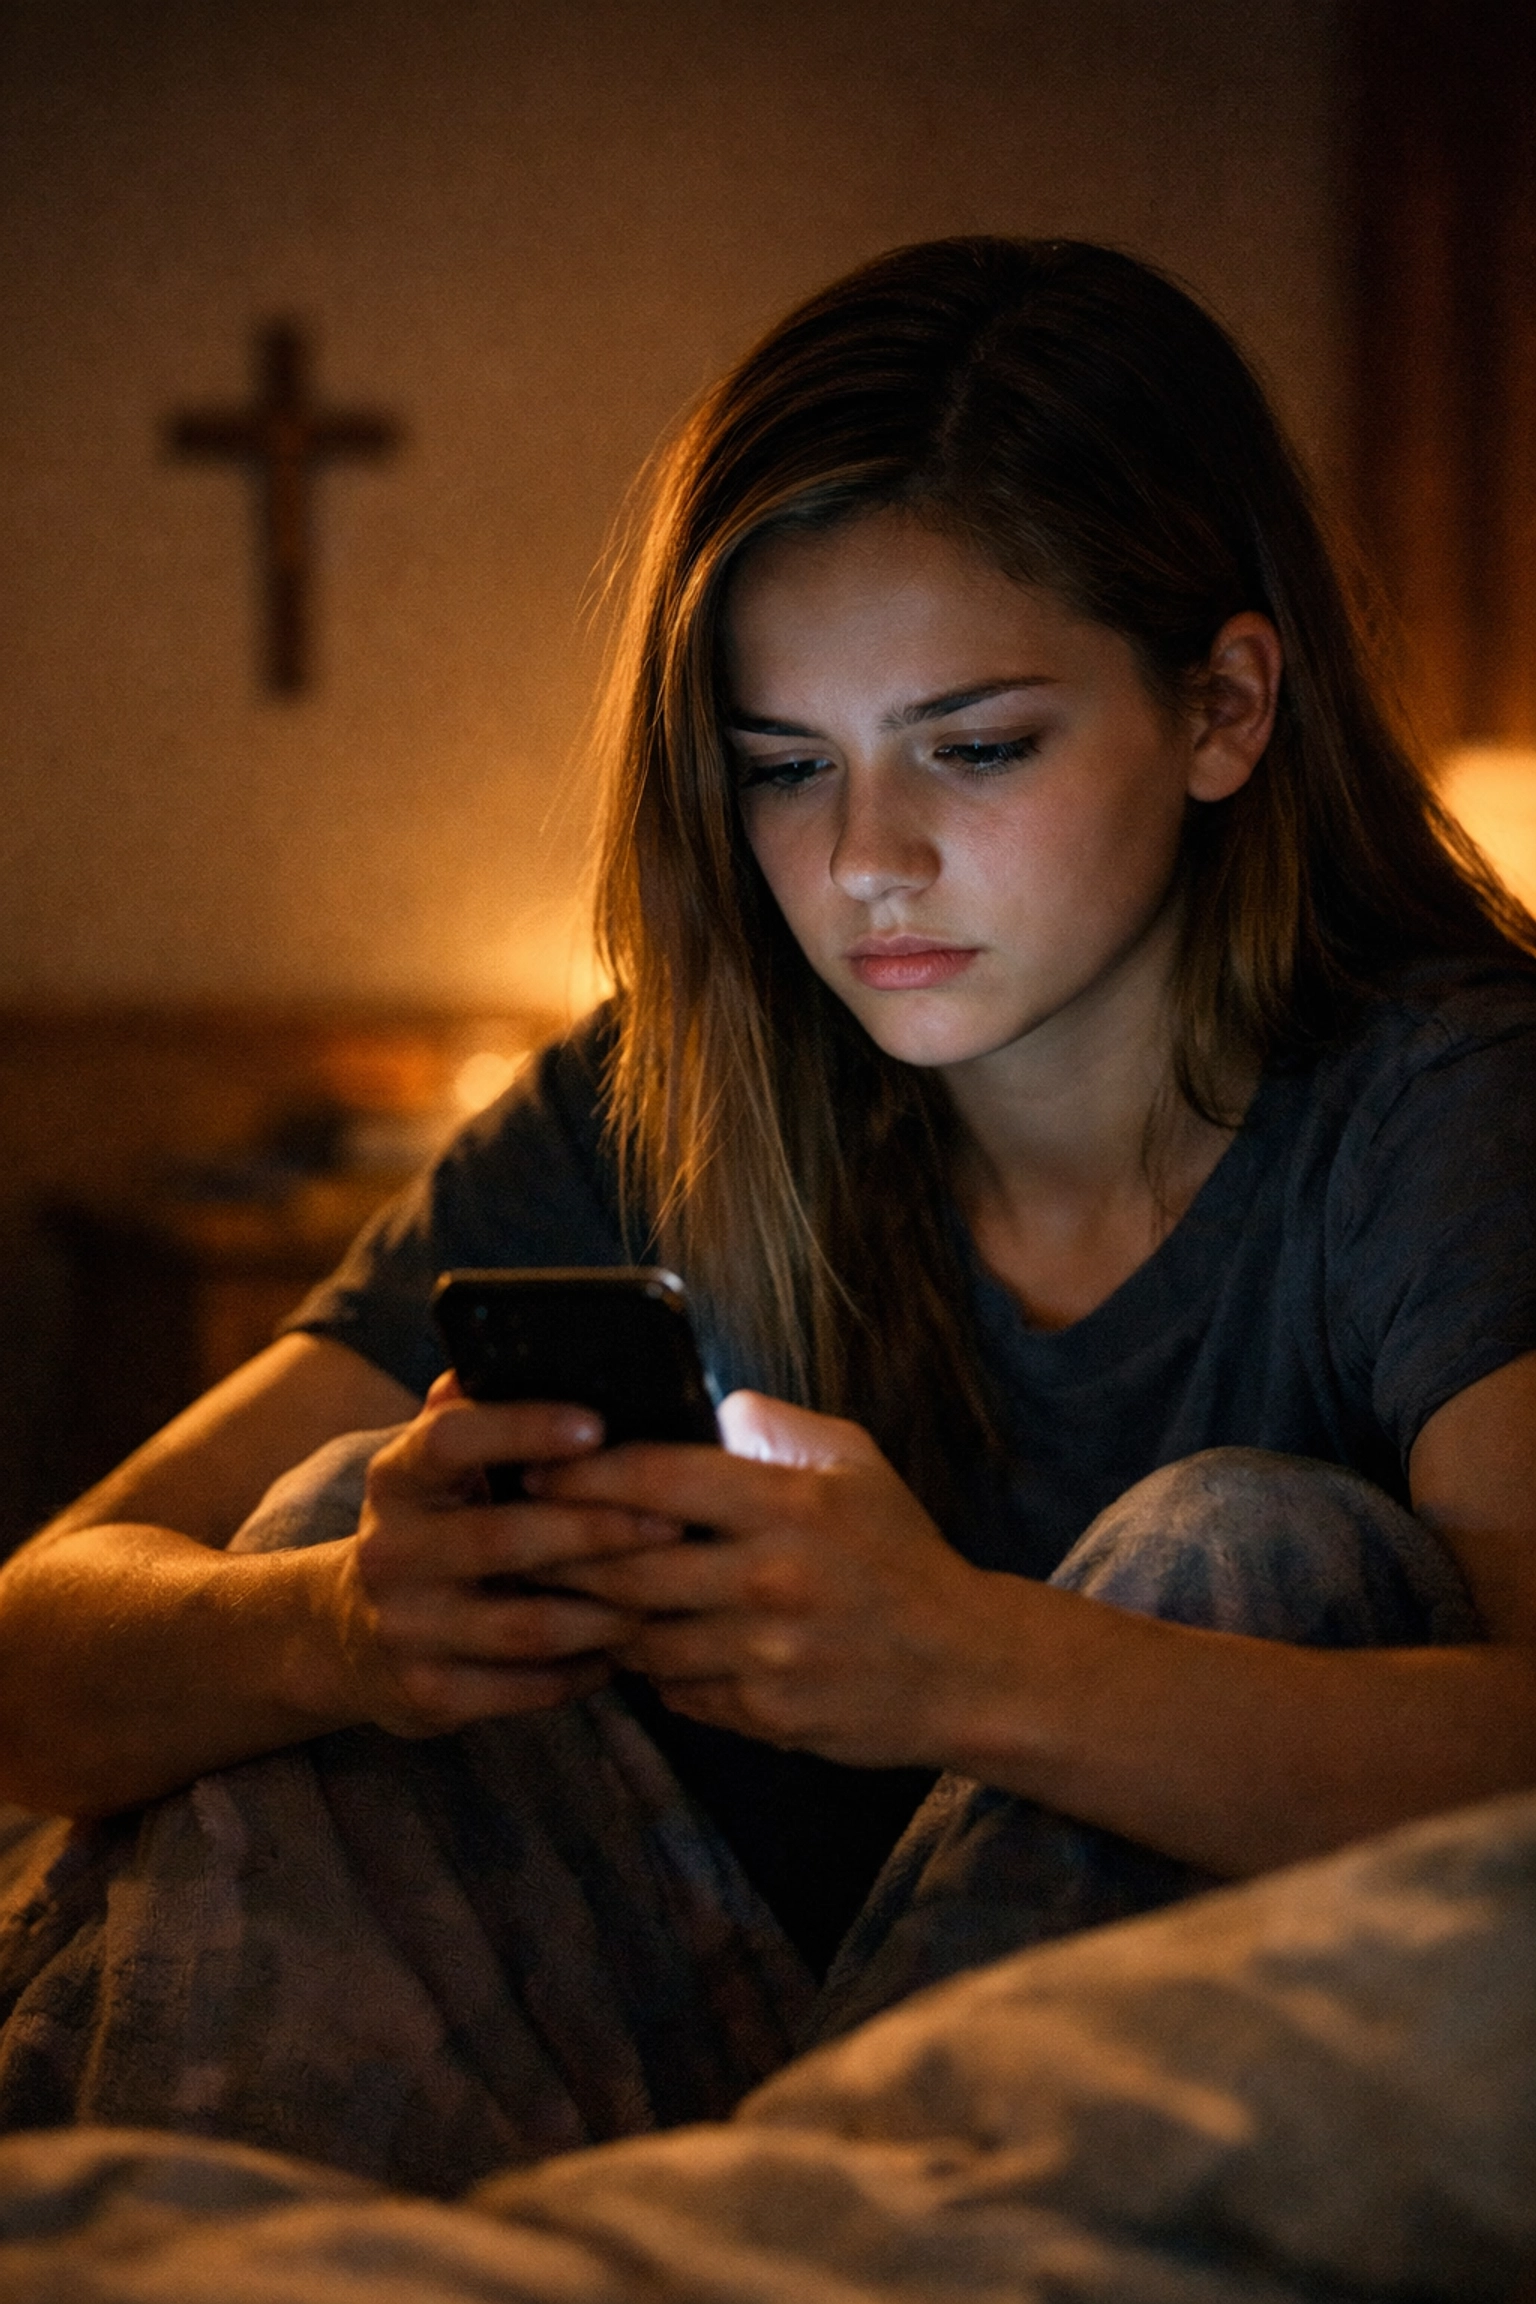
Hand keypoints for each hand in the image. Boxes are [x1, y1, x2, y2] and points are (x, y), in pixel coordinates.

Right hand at [335, 1374, 684, 1737]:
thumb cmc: (428, 1528)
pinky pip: (524, 1688)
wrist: (341, 1634)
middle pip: (503, 1538)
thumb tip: (538, 1347)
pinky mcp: (425, 1696)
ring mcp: (403, 1629)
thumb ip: (477, 1410)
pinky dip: (584, 1671)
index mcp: (396, 1478)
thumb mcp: (432, 1468)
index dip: (523, 1428)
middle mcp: (389, 1551)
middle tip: (673, 1523)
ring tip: (664, 1595)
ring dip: (606, 1612)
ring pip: (526, 1626)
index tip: (597, 1424)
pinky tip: (625, 1652)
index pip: (450, 1439)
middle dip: (597, 1530)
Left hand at [525, 1390, 996, 1766]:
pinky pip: (675, 1689)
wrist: (965, 1666)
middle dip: (563, 1552)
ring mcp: (765, 1654)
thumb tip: (701, 1407)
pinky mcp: (763, 1713)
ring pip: (640, 1635)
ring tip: (573, 1596)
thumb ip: (774, 1428)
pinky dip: (654, 1669)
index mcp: (788, 1504)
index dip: (582, 1473)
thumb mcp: (855, 1464)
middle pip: (626, 1565)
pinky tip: (649, 1647)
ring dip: (602, 1617)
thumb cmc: (900, 1555)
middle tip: (523, 1539)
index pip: (656, 1480)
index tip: (535, 1470)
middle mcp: (771, 1579)